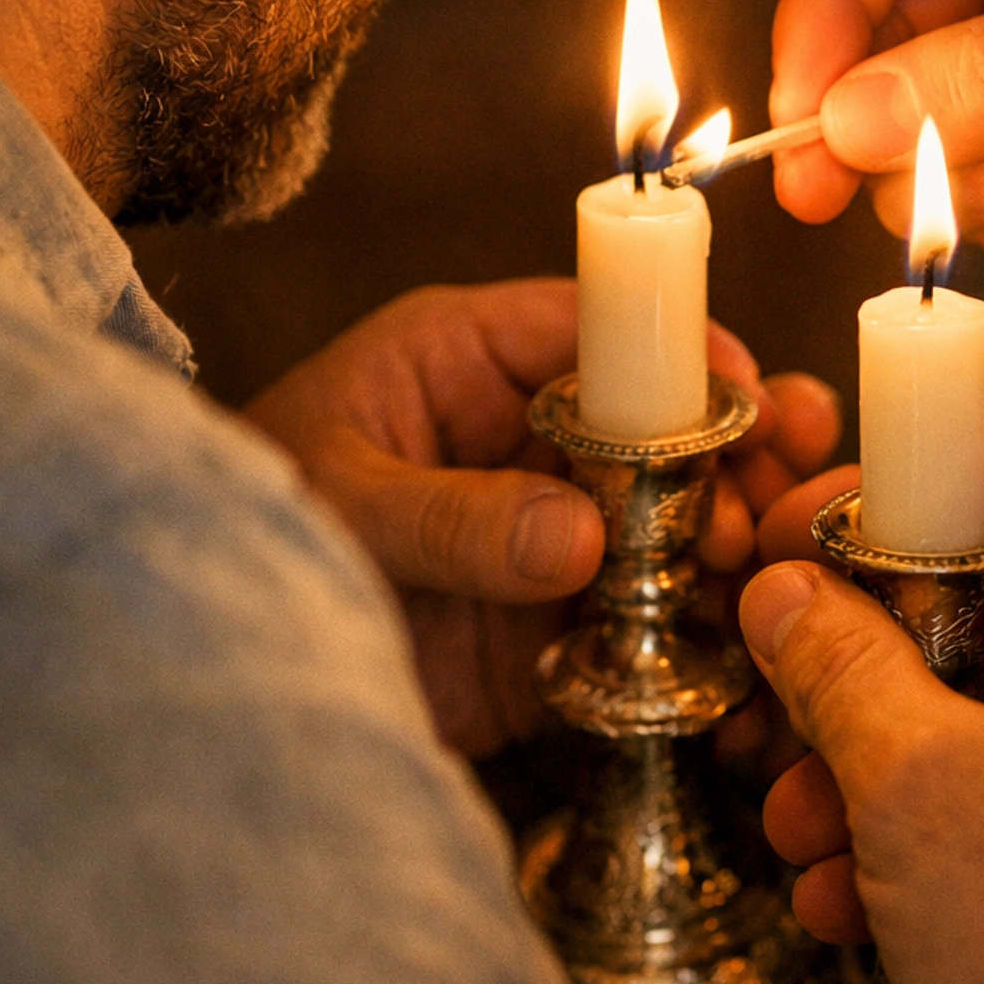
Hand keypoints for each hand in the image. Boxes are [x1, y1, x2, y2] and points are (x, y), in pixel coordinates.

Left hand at [244, 278, 839, 756]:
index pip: (594, 322)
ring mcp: (546, 527)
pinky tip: (749, 642)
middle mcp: (524, 432)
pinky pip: (649, 611)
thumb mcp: (336, 504)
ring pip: (672, 511)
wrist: (199, 660)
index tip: (744, 388)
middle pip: (658, 416)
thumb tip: (578, 539)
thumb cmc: (249, 532)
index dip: (678, 346)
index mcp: (467, 357)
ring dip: (732, 533)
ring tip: (772, 568)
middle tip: (783, 491)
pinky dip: (702, 624)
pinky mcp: (555, 621)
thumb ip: (448, 515)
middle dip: (733, 446)